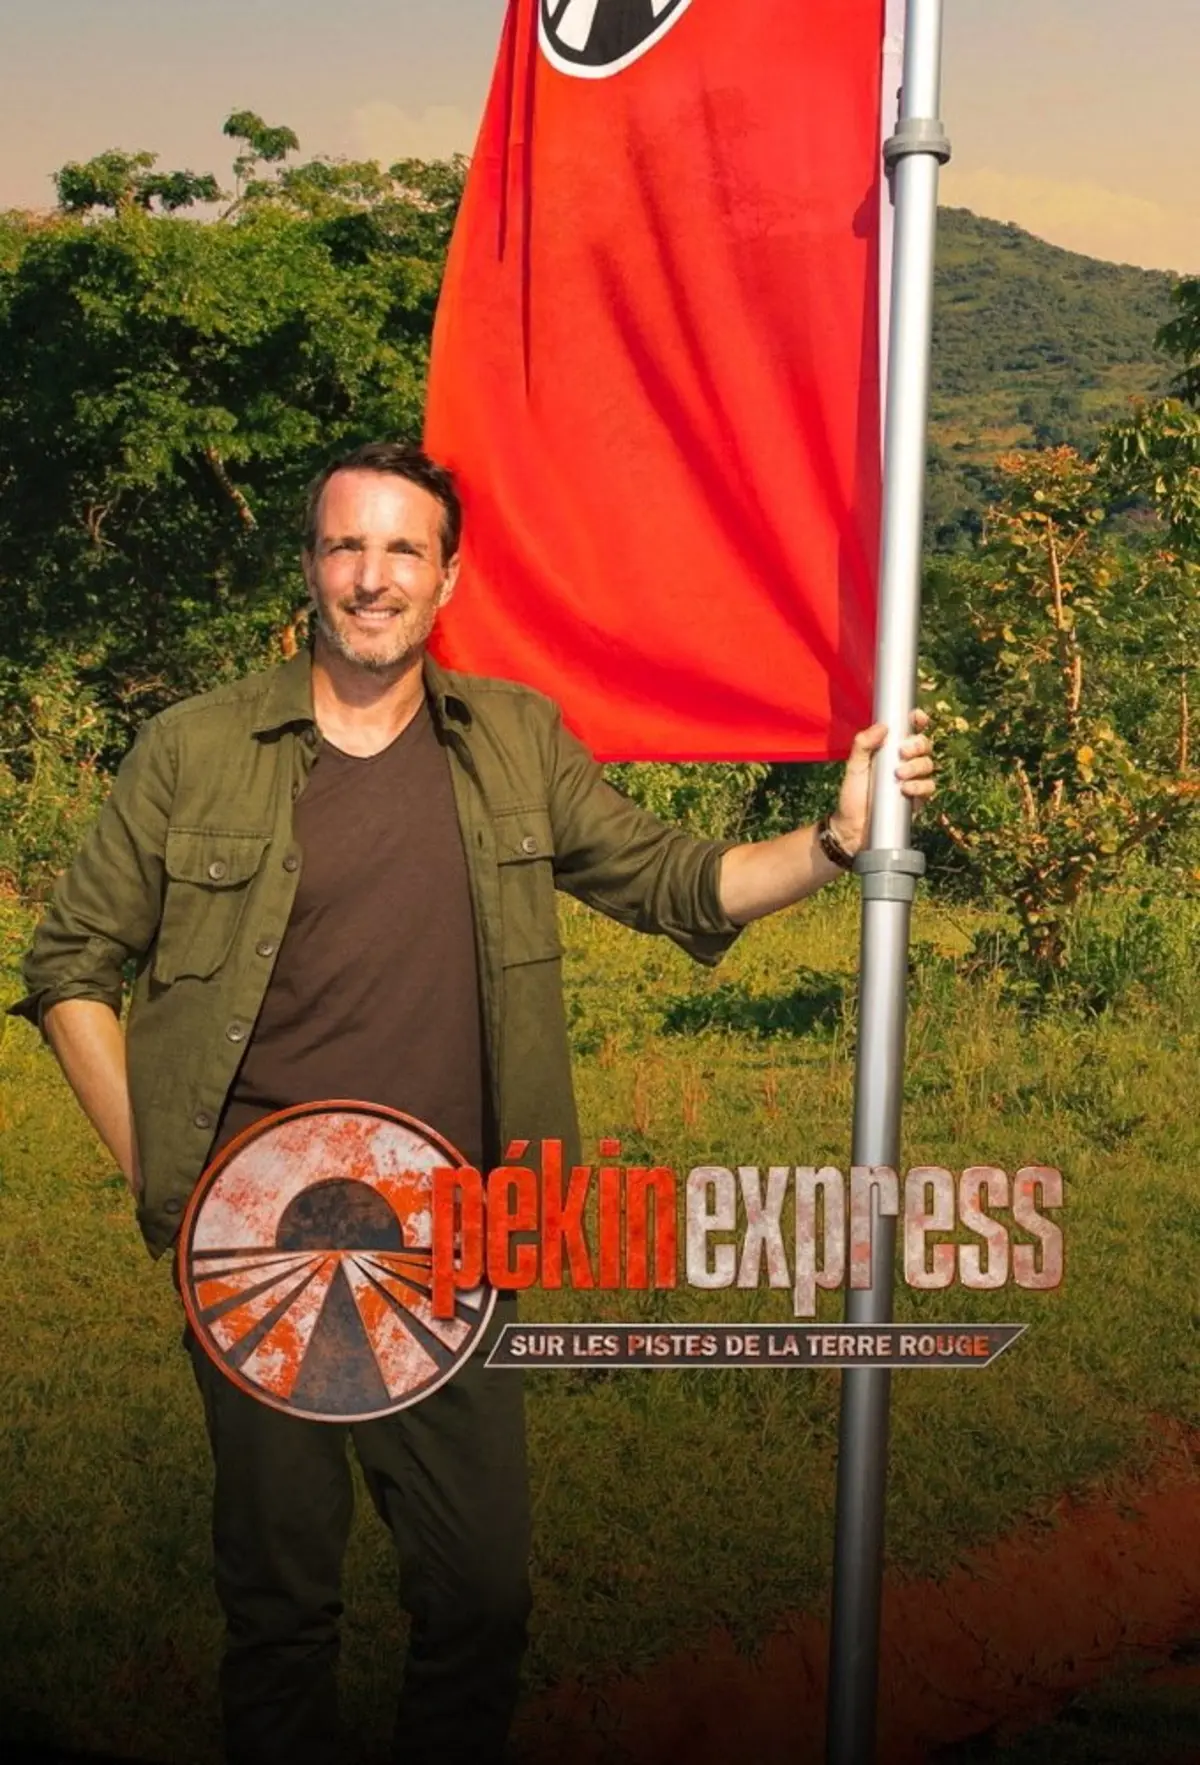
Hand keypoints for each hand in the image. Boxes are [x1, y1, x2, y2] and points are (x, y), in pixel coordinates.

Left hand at [828, 709, 935, 856]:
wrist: (853, 828)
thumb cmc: (852, 795)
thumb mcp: (853, 767)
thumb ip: (862, 744)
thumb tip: (882, 726)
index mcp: (889, 750)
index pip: (909, 730)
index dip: (917, 721)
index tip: (918, 717)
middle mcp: (904, 762)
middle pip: (924, 745)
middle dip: (917, 744)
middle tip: (902, 752)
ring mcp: (913, 780)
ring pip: (929, 764)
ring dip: (917, 766)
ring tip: (899, 774)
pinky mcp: (917, 799)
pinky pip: (929, 787)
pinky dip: (920, 786)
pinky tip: (906, 789)